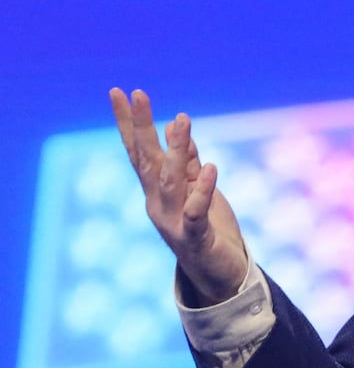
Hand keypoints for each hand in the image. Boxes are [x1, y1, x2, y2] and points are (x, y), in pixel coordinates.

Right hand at [110, 88, 249, 304]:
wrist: (219, 276)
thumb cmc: (208, 230)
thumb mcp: (197, 189)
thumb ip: (188, 162)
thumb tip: (176, 126)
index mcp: (158, 190)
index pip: (140, 150)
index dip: (129, 122)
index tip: (120, 91)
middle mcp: (158, 203)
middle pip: (147, 160)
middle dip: (140, 127)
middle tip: (137, 94)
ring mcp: (174, 220)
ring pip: (171, 181)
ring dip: (176, 150)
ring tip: (181, 119)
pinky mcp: (196, 237)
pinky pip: (197, 211)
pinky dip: (202, 190)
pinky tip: (211, 168)